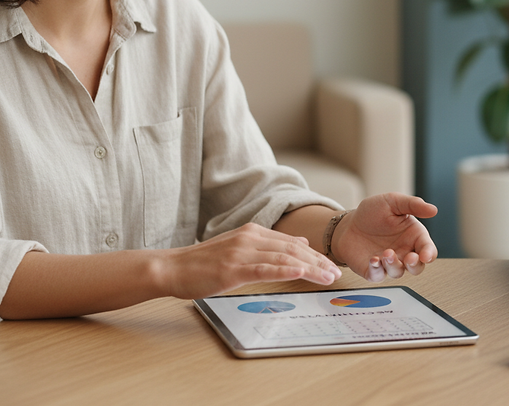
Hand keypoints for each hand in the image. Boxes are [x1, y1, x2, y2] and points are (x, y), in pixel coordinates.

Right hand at [160, 223, 341, 298]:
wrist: (172, 267)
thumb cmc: (204, 262)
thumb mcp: (240, 247)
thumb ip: (269, 245)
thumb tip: (299, 242)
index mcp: (252, 231)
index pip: (291, 242)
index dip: (314, 254)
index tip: (330, 265)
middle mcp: (249, 238)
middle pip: (292, 248)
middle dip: (318, 261)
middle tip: (336, 273)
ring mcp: (241, 252)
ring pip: (283, 258)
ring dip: (310, 268)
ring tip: (327, 277)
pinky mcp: (233, 268)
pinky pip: (265, 268)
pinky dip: (286, 270)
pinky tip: (301, 273)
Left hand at [333, 193, 438, 281]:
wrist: (348, 224)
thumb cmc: (372, 213)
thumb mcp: (393, 202)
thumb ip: (413, 205)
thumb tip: (433, 209)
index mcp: (413, 236)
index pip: (428, 249)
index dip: (429, 254)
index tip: (425, 255)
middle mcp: (403, 252)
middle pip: (417, 267)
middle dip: (415, 265)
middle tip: (410, 258)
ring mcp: (388, 263)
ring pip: (398, 272)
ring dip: (394, 265)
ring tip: (386, 253)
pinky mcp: (372, 271)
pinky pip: (378, 276)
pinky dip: (377, 270)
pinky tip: (373, 260)